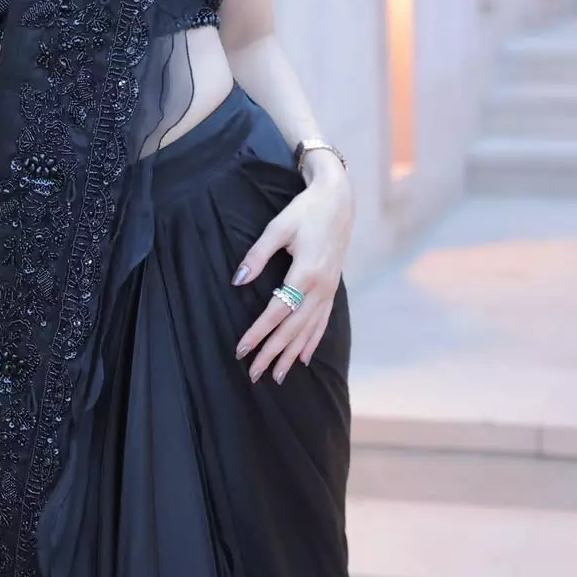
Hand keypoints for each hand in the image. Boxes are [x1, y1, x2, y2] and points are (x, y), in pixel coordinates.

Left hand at [232, 165, 352, 383]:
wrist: (338, 201)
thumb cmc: (305, 211)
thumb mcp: (278, 228)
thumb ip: (257, 255)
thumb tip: (237, 280)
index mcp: (306, 273)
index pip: (277, 311)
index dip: (258, 332)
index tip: (241, 349)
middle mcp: (321, 288)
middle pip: (293, 328)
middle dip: (272, 353)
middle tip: (253, 374)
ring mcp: (329, 290)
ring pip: (308, 330)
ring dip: (291, 354)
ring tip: (276, 375)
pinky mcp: (333, 289)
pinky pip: (322, 322)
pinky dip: (312, 342)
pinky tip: (304, 359)